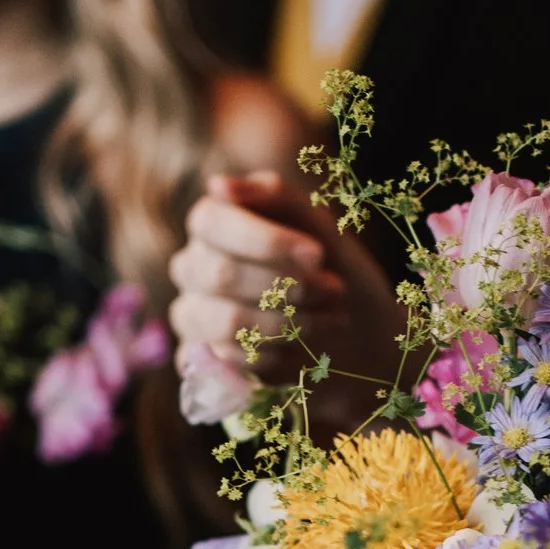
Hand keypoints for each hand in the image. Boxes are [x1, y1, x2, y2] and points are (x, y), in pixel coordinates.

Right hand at [168, 172, 404, 422]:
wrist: (357, 328)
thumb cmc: (330, 265)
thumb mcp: (314, 220)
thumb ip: (272, 194)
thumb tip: (217, 186)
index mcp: (211, 225)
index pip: (211, 222)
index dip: (265, 241)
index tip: (317, 256)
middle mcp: (192, 268)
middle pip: (221, 274)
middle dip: (288, 285)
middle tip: (335, 291)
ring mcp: (193, 316)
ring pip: (228, 321)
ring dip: (291, 322)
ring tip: (332, 319)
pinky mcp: (205, 362)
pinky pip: (234, 361)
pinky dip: (284, 354)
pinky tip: (308, 346)